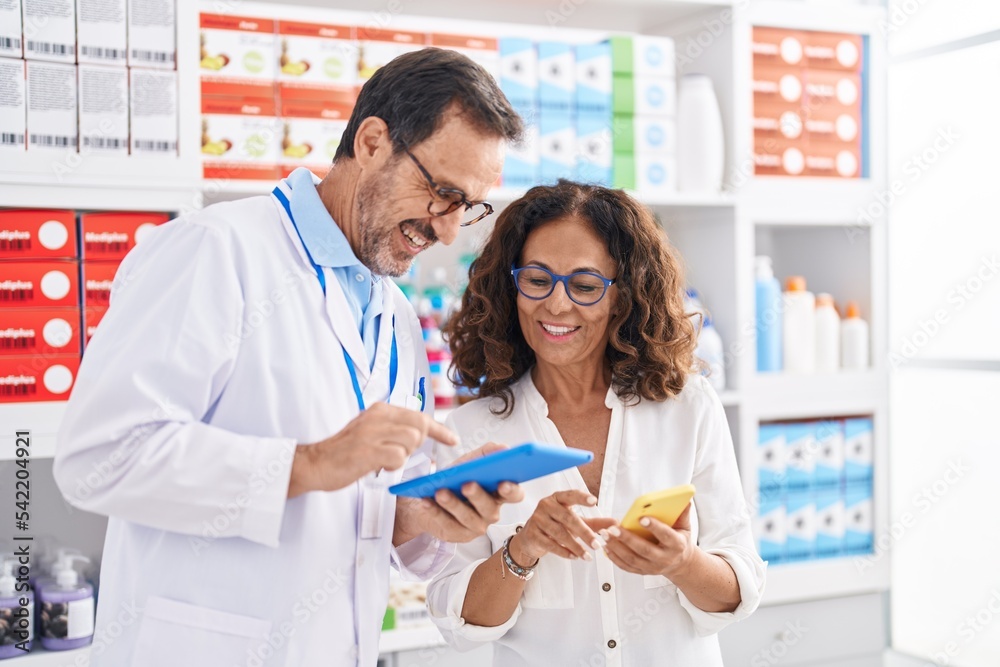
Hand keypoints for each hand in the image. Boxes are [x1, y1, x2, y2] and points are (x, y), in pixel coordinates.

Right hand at [288, 402, 456, 496]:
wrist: (316, 463)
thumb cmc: (344, 452)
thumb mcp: (369, 430)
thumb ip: (392, 428)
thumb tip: (418, 432)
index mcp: (379, 410)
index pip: (419, 415)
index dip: (439, 429)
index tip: (452, 439)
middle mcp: (377, 417)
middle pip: (419, 425)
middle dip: (417, 444)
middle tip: (399, 453)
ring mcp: (372, 433)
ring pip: (411, 441)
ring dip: (403, 455)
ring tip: (384, 460)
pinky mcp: (367, 450)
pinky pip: (398, 457)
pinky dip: (393, 466)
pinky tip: (379, 466)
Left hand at [393, 443, 524, 544]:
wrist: (431, 497)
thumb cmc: (456, 480)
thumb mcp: (470, 463)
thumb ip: (486, 454)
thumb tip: (503, 448)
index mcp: (498, 495)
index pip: (514, 495)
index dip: (512, 490)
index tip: (503, 482)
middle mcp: (490, 513)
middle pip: (488, 508)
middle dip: (478, 496)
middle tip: (467, 484)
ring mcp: (474, 526)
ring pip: (466, 517)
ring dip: (453, 504)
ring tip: (441, 492)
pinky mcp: (456, 534)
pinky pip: (446, 524)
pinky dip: (436, 512)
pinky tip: (427, 501)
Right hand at [511, 490, 601, 563]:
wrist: (530, 539)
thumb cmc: (555, 525)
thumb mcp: (575, 522)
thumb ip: (594, 523)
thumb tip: (615, 523)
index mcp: (557, 498)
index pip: (570, 495)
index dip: (582, 498)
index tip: (594, 501)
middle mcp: (546, 505)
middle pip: (568, 518)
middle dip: (584, 533)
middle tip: (597, 545)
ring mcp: (537, 519)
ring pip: (560, 533)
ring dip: (576, 546)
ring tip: (587, 556)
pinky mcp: (533, 534)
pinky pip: (550, 544)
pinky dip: (564, 552)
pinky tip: (574, 556)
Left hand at [599, 503, 695, 578]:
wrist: (680, 563)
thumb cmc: (679, 541)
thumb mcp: (684, 526)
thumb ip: (682, 513)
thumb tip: (684, 498)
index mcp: (677, 545)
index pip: (666, 536)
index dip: (654, 527)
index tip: (642, 518)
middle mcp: (664, 559)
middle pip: (644, 550)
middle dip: (627, 538)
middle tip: (613, 528)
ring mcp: (652, 567)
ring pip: (632, 559)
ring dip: (616, 547)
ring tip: (605, 534)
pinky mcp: (642, 571)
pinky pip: (626, 566)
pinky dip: (614, 557)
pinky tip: (606, 546)